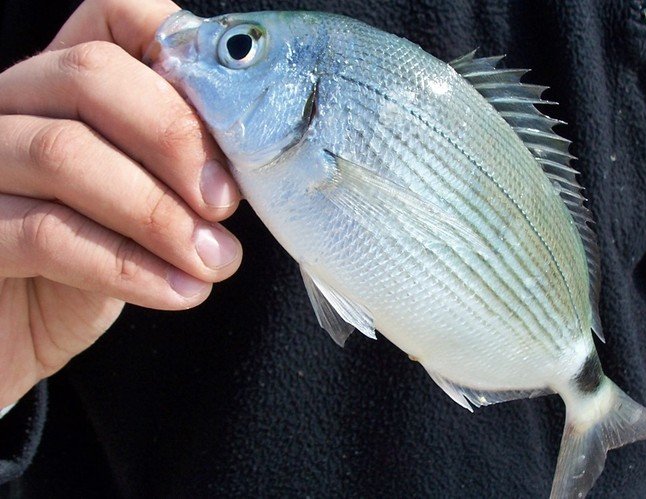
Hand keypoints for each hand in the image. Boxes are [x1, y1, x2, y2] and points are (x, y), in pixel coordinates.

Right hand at [0, 0, 241, 406]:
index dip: (182, 56)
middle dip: (175, 140)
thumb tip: (256, 154)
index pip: (116, 15)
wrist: (19, 337)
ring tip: (213, 261)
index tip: (234, 129)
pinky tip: (178, 290)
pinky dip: (127, 266)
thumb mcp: (147, 203)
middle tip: (223, 205)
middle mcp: (11, 105)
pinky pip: (45, 235)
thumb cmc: (92, 267)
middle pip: (90, 74)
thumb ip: (182, 165)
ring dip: (159, 215)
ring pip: (64, 152)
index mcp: (64, 85)